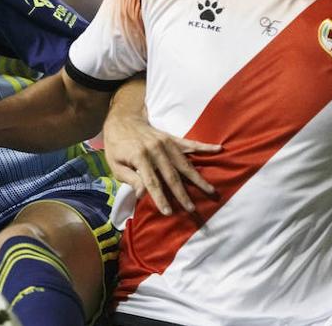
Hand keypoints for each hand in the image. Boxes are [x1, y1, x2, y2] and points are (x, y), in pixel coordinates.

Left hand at [103, 111, 219, 216]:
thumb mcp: (114, 164)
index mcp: (139, 156)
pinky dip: (204, 147)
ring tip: (210, 190)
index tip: (168, 212)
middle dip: (182, 194)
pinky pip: (189, 143)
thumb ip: (129, 179)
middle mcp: (155, 149)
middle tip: (192, 208)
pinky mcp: (171, 137)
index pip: (152, 182)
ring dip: (197, 177)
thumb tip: (142, 194)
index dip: (160, 198)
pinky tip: (218, 149)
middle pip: (171, 175)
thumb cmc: (116, 145)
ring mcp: (165, 142)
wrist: (122, 119)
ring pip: (184, 163)